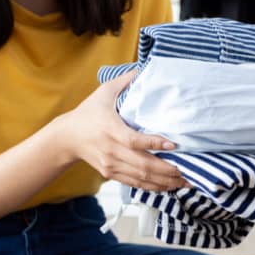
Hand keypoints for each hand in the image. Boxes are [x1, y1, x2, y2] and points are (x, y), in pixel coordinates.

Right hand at [53, 71, 188, 191]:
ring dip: (164, 182)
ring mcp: (111, 165)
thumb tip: (145, 67)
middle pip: (143, 165)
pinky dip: (153, 187)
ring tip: (184, 182)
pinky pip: (135, 184)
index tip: (174, 145)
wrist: (66, 137)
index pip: (134, 140)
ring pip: (142, 178)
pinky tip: (168, 186)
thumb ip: (125, 81)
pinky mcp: (111, 174)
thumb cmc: (88, 112)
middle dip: (168, 170)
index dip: (155, 144)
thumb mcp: (103, 92)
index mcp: (111, 130)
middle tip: (188, 171)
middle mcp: (112, 151)